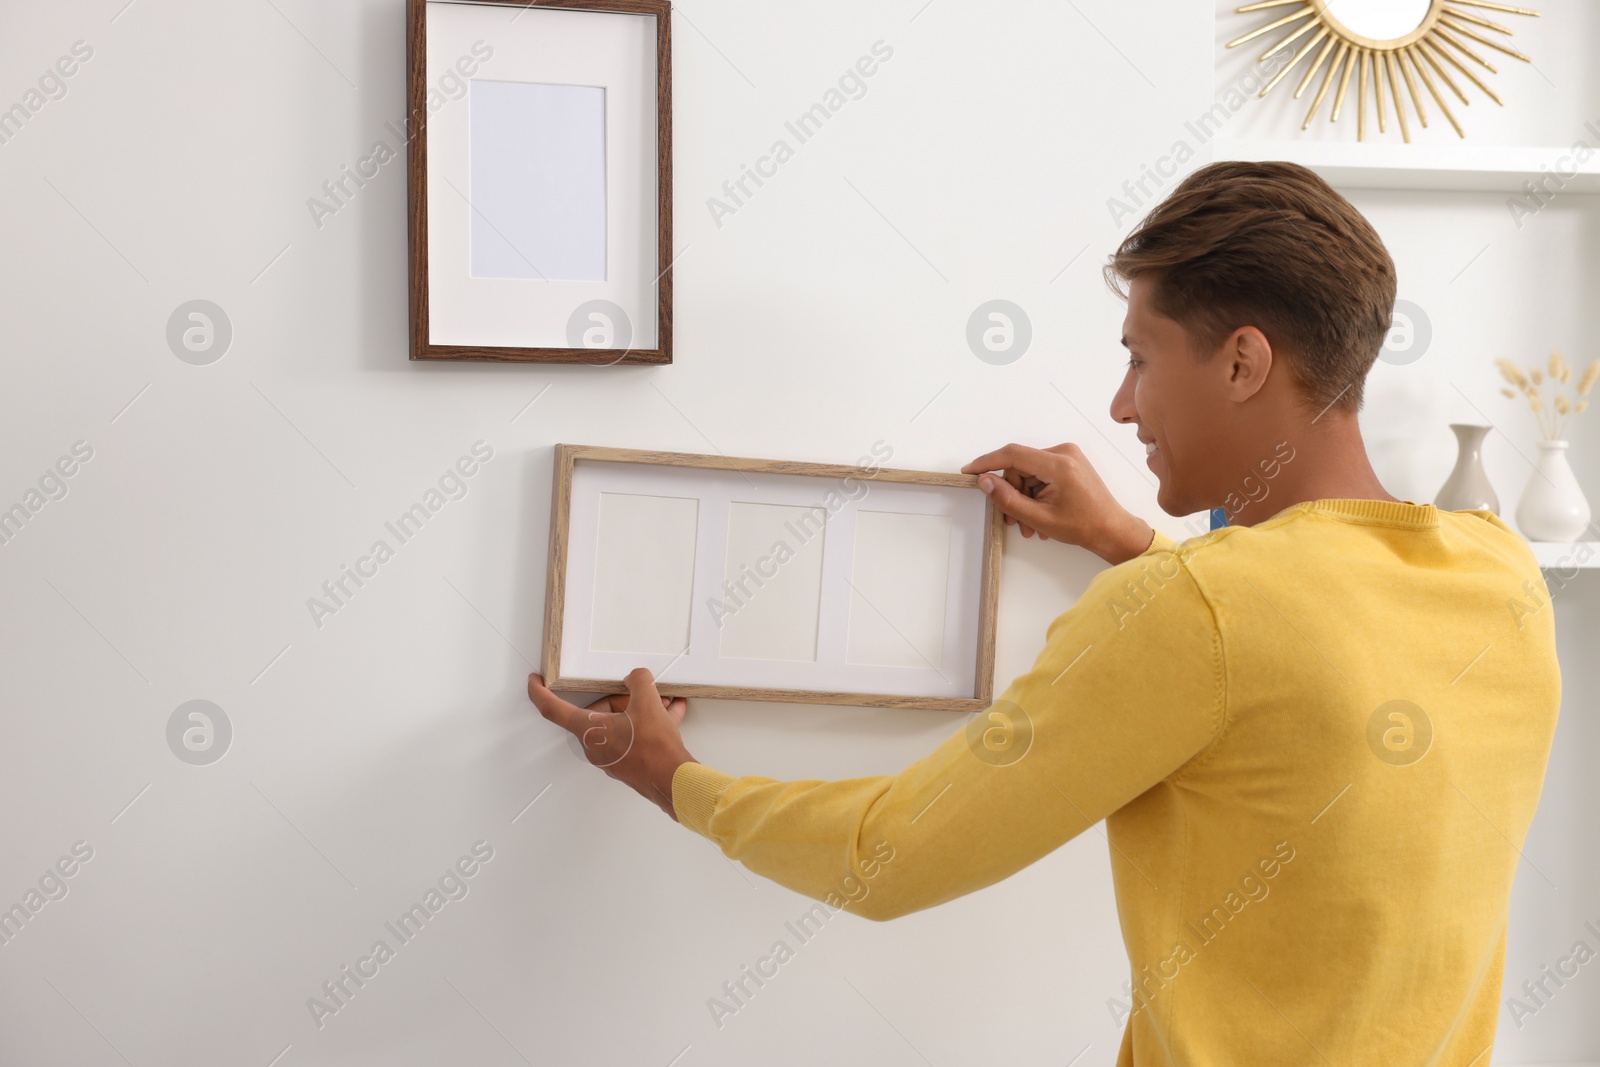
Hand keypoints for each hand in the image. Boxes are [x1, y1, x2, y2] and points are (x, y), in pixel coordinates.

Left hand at [527, 668, 694, 820]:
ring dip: (641, 710)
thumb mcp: (648, 702)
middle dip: (622, 698)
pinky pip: (634, 736)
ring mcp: (611, 757)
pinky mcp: (628, 764)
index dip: (539, 692)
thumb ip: (638, 681)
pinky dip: (650, 724)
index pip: (552, 708)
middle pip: (599, 712)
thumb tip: (636, 677)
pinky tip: (672, 714)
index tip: (534, 680)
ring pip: (620, 723)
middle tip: (642, 692)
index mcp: (589, 730)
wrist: (674, 782)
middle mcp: (595, 746)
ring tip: (665, 702)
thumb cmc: (655, 749)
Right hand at [962, 442, 1154, 564]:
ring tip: (1030, 524)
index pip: (1012, 454)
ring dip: (1023, 497)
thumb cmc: (1084, 526)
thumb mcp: (1038, 518)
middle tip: (1013, 520)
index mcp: (1059, 464)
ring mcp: (1067, 456)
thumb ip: (1007, 499)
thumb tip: (985, 481)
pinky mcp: (1068, 462)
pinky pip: (1039, 473)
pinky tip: (1040, 513)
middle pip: (1019, 466)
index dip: (987, 462)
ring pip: (1028, 472)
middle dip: (1012, 493)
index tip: (970, 471)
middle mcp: (1064, 453)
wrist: (1111, 529)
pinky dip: (1035, 493)